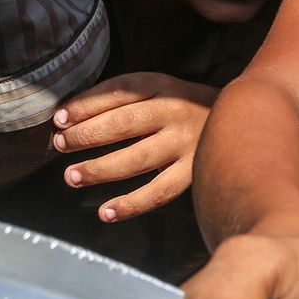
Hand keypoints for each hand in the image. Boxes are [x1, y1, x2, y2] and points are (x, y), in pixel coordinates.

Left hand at [53, 72, 217, 221]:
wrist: (240, 118)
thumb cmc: (180, 105)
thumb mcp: (155, 88)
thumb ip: (119, 97)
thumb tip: (68, 114)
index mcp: (160, 86)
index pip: (117, 92)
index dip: (85, 105)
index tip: (59, 118)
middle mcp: (173, 112)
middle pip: (122, 124)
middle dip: (85, 136)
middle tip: (59, 146)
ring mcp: (184, 144)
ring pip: (136, 159)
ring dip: (100, 169)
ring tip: (72, 177)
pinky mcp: (192, 173)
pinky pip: (158, 192)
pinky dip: (130, 204)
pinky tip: (106, 212)